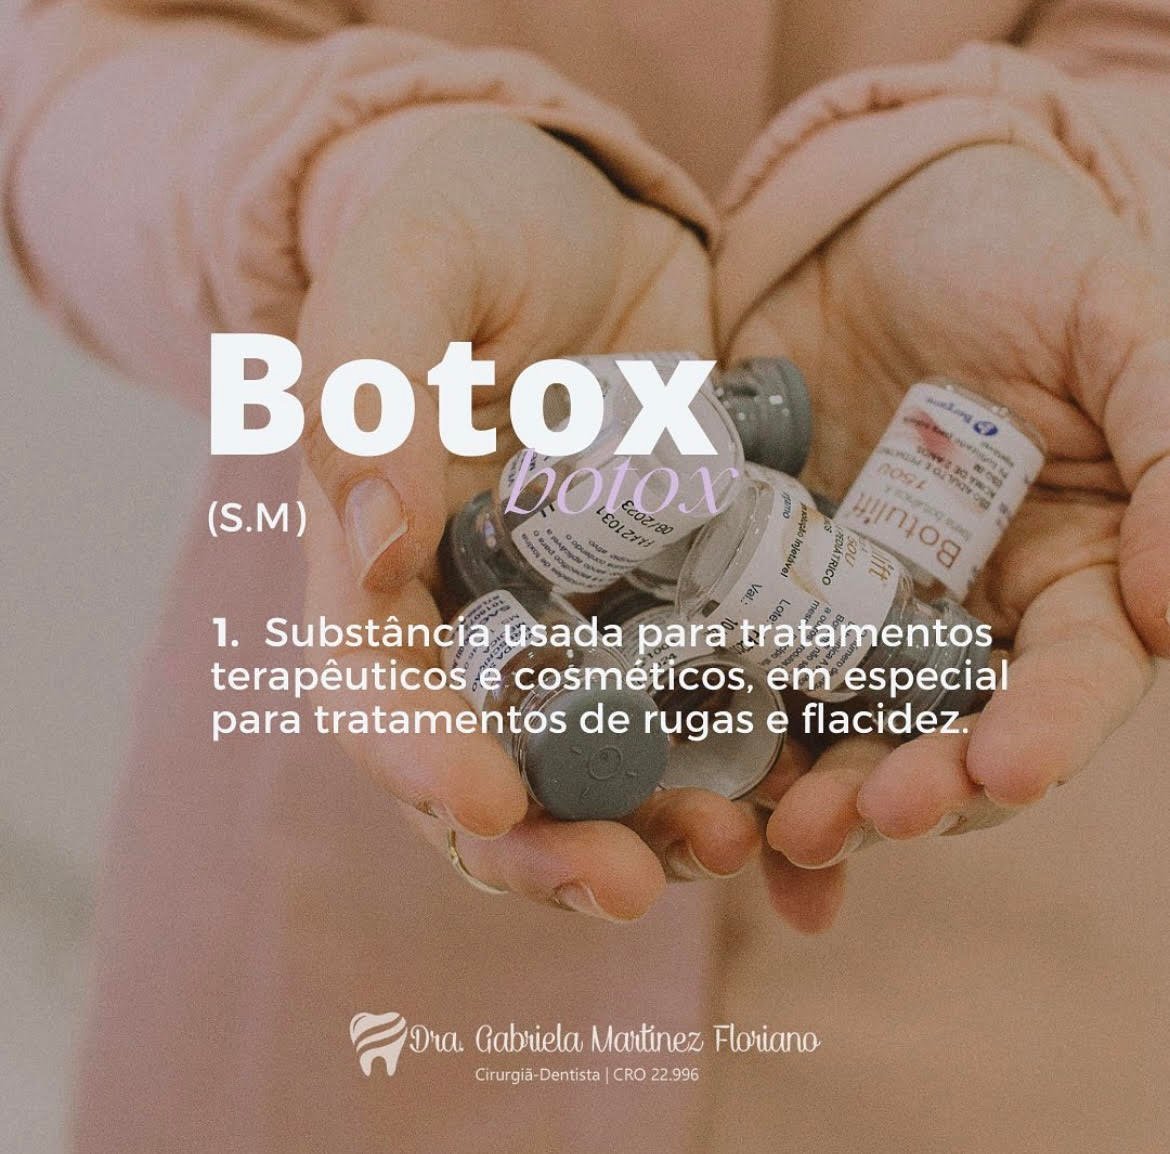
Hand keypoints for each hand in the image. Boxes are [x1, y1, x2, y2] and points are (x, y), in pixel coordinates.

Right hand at [297, 113, 758, 919]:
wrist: (584, 216)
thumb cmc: (472, 220)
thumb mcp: (412, 267)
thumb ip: (365, 387)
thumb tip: (367, 547)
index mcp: (382, 556)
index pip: (373, 686)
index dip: (415, 755)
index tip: (485, 797)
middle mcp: (477, 613)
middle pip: (489, 764)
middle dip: (545, 842)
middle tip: (625, 886)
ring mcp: (583, 619)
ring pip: (599, 765)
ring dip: (650, 828)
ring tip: (727, 846)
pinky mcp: (682, 600)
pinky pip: (703, 707)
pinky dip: (740, 769)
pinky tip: (794, 797)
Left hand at [726, 143, 1169, 921]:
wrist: (866, 217)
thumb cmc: (1013, 251)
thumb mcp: (1119, 321)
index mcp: (1072, 567)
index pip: (1072, 676)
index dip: (1044, 731)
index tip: (1004, 772)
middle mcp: (967, 611)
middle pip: (948, 731)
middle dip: (912, 789)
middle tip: (855, 822)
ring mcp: (858, 608)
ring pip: (847, 728)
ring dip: (818, 796)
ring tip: (777, 837)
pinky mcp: (766, 587)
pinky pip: (752, 677)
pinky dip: (735, 742)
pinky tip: (712, 798)